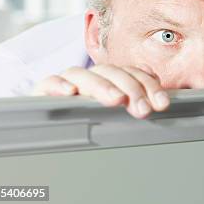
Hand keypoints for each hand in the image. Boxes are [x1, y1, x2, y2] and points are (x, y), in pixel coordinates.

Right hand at [32, 65, 169, 118]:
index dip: (149, 86)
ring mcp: (66, 83)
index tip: (162, 103)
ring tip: (116, 99)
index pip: (133, 74)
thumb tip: (160, 105)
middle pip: (112, 73)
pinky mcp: (41, 92)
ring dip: (102, 86)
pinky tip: (70, 93)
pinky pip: (48, 82)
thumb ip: (135, 107)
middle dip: (131, 89)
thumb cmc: (89, 123)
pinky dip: (58, 85)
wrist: (48, 130)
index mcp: (111, 79)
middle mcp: (91, 77)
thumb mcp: (116, 116)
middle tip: (143, 109)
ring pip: (84, 75)